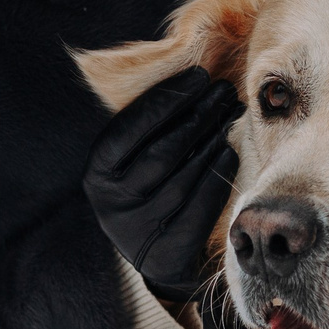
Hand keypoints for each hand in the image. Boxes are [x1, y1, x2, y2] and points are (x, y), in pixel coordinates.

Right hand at [86, 67, 244, 302]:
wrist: (153, 252)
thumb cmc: (148, 187)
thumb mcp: (134, 160)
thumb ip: (150, 127)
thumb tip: (194, 77)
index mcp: (98, 172)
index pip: (129, 129)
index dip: (166, 100)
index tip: (199, 76)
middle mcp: (113, 202)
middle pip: (162, 151)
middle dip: (198, 115)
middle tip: (224, 91)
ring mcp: (140, 229)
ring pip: (184, 177)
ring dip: (213, 140)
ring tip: (230, 115)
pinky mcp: (168, 250)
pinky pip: (200, 204)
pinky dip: (217, 174)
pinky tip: (230, 150)